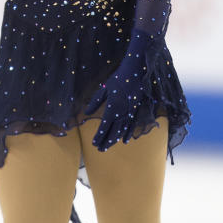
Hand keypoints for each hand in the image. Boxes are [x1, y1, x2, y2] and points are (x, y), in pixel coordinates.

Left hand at [84, 31, 153, 150]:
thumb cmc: (118, 79)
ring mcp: (130, 114)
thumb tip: (86, 113)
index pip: (104, 127)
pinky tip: (124, 140)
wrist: (136, 72)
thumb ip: (95, 102)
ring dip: (114, 140)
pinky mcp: (136, 111)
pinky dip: (127, 134)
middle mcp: (121, 114)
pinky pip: (131, 127)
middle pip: (112, 133)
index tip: (93, 143)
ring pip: (121, 132)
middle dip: (105, 142)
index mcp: (112, 109)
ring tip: (107, 147)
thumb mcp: (104, 89)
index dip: (99, 137)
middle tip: (99, 149)